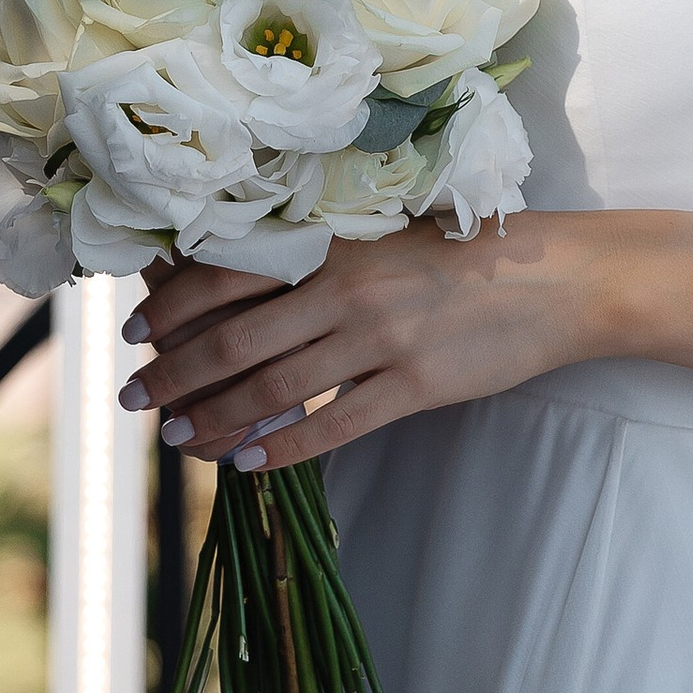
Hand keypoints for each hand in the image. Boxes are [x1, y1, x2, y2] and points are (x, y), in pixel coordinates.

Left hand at [119, 211, 612, 471]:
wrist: (559, 278)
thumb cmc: (469, 250)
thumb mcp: (387, 232)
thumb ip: (322, 254)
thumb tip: (243, 282)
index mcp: (337, 240)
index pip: (230, 273)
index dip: (173, 306)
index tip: (134, 331)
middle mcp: (349, 287)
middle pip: (235, 337)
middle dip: (174, 372)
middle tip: (133, 398)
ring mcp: (382, 339)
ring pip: (274, 386)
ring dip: (215, 416)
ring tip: (177, 437)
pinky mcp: (415, 385)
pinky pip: (332, 425)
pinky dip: (281, 446)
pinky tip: (245, 461)